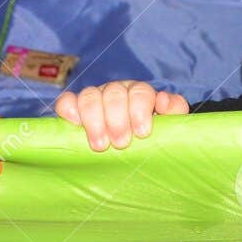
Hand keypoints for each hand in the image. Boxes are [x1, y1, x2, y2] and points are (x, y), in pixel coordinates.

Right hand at [53, 80, 188, 150]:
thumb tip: (163, 99)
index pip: (140, 92)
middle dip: (117, 119)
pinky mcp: (74, 107)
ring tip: (99, 145)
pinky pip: (67, 101)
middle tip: (120, 144)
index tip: (142, 133)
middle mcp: (117, 91)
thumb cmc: (151, 138)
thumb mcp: (169, 127)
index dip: (140, 109)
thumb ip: (174, 111)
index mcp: (140, 94)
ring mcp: (95, 97)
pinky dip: (68, 109)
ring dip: (94, 119)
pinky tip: (74, 124)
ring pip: (90, 95)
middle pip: (114, 94)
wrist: (130, 150)